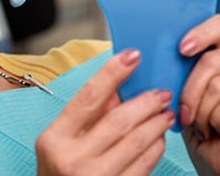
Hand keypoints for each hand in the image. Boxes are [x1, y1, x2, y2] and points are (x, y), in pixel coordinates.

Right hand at [36, 49, 175, 174]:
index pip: (88, 97)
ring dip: (156, 123)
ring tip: (165, 113)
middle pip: (118, 120)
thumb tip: (117, 86)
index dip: (112, 73)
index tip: (132, 56)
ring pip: (136, 142)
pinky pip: (144, 165)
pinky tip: (158, 137)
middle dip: (145, 102)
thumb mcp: (60, 141)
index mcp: (55, 139)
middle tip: (161, 92)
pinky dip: (155, 147)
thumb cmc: (59, 172)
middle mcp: (73, 159)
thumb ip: (86, 114)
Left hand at [178, 14, 219, 174]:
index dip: (202, 32)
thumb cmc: (196, 124)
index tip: (182, 49)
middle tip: (184, 112)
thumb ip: (177, 69)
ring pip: (218, 85)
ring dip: (201, 111)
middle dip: (189, 90)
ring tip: (204, 124)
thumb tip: (154, 55)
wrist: (214, 160)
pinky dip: (215, 121)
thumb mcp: (180, 91)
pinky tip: (218, 129)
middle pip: (211, 60)